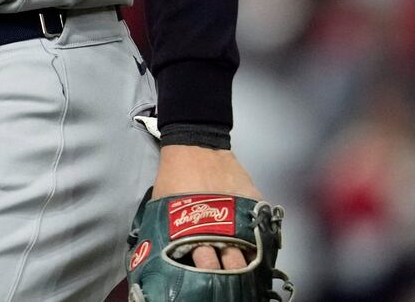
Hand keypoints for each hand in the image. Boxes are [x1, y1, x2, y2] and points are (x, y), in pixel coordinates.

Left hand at [152, 145, 260, 270]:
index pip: (205, 265)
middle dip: (230, 275)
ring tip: (244, 270)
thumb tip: (165, 250)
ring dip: (247, 262)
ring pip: (251, 252)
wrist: (196, 145)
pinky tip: (256, 250)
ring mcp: (241, 215)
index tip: (206, 280)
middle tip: (228, 280)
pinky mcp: (254, 203)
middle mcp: (221, 226)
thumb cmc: (174, 175)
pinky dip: (259, 242)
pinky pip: (261, 230)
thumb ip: (168, 231)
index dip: (206, 275)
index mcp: (194, 229)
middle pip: (232, 265)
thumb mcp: (163, 206)